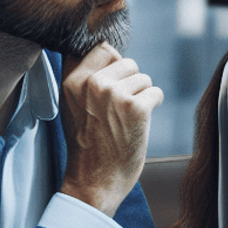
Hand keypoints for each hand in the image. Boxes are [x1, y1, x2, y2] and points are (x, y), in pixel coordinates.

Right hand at [59, 43, 163, 216]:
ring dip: (141, 95)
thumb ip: (85, 79)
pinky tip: (139, 122)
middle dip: (129, 80)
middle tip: (120, 106)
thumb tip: (109, 50)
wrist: (94, 180)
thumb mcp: (73, 106)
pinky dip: (153, 106)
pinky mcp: (136, 107)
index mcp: (71, 81)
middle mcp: (92, 83)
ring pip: (143, 77)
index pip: (100, 48)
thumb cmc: (88, 144)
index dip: (113, 61)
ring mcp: (114, 94)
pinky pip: (156, 92)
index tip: (115, 77)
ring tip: (126, 117)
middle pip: (126, 61)